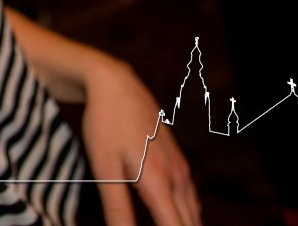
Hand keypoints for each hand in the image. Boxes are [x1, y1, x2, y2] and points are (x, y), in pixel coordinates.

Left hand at [82, 59, 201, 225]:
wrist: (115, 84)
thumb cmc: (105, 125)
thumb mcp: (104, 169)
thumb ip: (117, 209)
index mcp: (159, 184)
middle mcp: (177, 179)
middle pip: (189, 225)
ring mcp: (181, 169)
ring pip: (193, 214)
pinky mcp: (178, 162)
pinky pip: (189, 200)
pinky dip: (186, 217)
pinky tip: (175, 221)